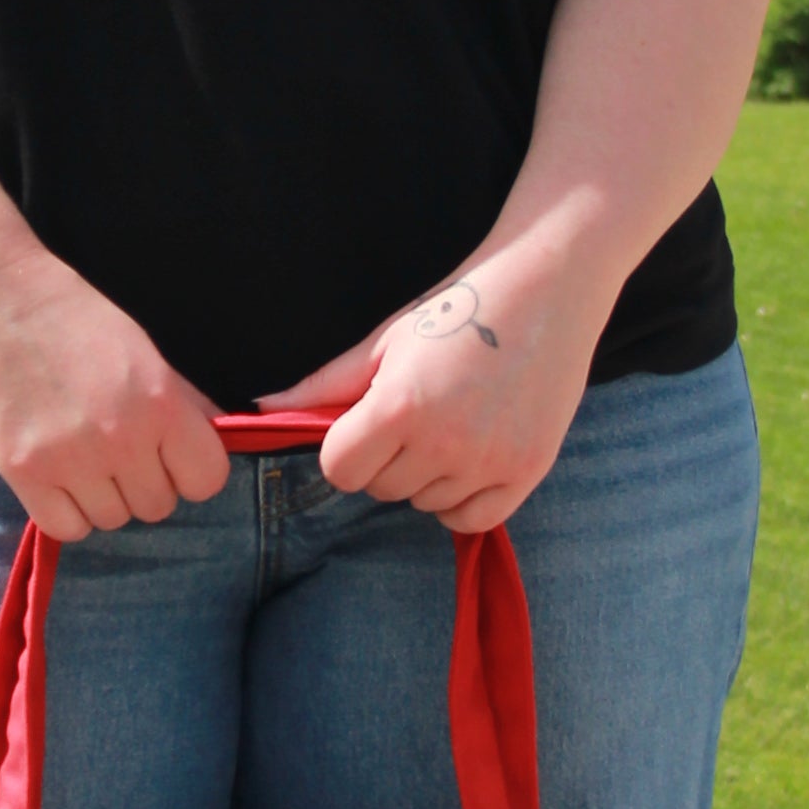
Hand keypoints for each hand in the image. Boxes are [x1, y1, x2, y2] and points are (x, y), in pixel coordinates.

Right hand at [0, 254, 231, 540]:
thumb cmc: (75, 318)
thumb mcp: (144, 350)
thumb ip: (185, 402)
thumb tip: (219, 439)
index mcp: (160, 402)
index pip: (206, 480)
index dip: (189, 471)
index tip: (169, 456)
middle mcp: (120, 438)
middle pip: (157, 506)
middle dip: (142, 482)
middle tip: (115, 448)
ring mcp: (69, 459)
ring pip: (112, 519)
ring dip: (102, 497)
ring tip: (81, 456)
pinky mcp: (22, 472)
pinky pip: (66, 527)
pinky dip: (66, 511)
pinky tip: (57, 477)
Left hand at [286, 257, 599, 533]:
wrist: (546, 290)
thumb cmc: (458, 309)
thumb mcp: (385, 342)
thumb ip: (324, 385)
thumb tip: (261, 410)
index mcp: (400, 407)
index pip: (339, 470)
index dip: (345, 448)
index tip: (365, 423)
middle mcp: (445, 442)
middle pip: (381, 489)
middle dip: (386, 458)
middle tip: (417, 413)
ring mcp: (489, 461)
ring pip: (425, 503)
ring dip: (427, 475)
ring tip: (453, 422)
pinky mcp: (528, 472)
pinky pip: (471, 518)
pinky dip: (462, 500)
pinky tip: (470, 458)